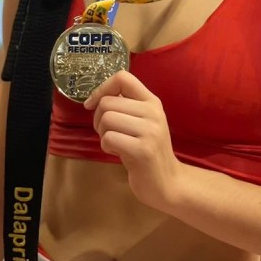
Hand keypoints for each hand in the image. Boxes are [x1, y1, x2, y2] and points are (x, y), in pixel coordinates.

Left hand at [84, 71, 182, 210]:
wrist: (167, 183)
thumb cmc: (148, 151)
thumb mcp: (142, 122)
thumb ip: (126, 106)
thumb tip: (97, 97)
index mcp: (152, 101)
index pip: (123, 77)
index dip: (102, 88)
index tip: (93, 104)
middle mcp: (153, 112)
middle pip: (107, 102)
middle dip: (98, 119)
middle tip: (108, 133)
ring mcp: (150, 131)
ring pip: (106, 119)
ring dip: (102, 134)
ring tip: (115, 143)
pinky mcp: (142, 150)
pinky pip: (108, 138)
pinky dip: (106, 147)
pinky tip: (118, 153)